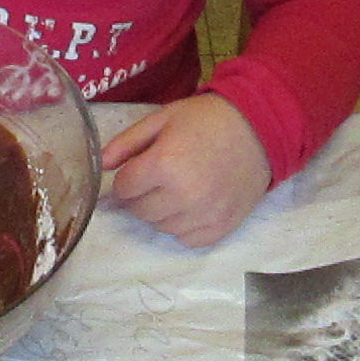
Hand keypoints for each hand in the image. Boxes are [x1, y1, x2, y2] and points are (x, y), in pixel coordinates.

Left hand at [99, 93, 272, 245]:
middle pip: (139, 211)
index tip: (139, 169)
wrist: (258, 129)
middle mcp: (183, 195)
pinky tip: (192, 205)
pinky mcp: (222, 228)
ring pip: (161, 228)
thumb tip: (101, 164)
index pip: (124, 189)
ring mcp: (204, 215)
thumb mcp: (162, 120)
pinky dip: (183, 226)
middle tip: (157, 178)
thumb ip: (127, 143)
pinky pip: (187, 240)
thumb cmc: (206, 120)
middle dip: (140, 196)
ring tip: (176, 189)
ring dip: (161, 212)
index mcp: (164, 164)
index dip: (127, 178)